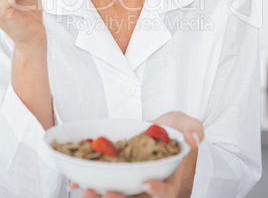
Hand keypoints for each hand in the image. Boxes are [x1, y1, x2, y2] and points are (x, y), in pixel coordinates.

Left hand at [68, 111, 203, 197]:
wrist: (158, 133)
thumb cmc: (173, 130)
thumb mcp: (185, 123)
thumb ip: (192, 127)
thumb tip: (195, 137)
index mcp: (172, 180)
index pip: (168, 192)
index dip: (158, 190)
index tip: (146, 181)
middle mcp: (153, 189)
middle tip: (106, 192)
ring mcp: (135, 189)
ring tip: (86, 191)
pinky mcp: (120, 183)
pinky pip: (107, 189)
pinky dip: (93, 187)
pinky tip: (77, 182)